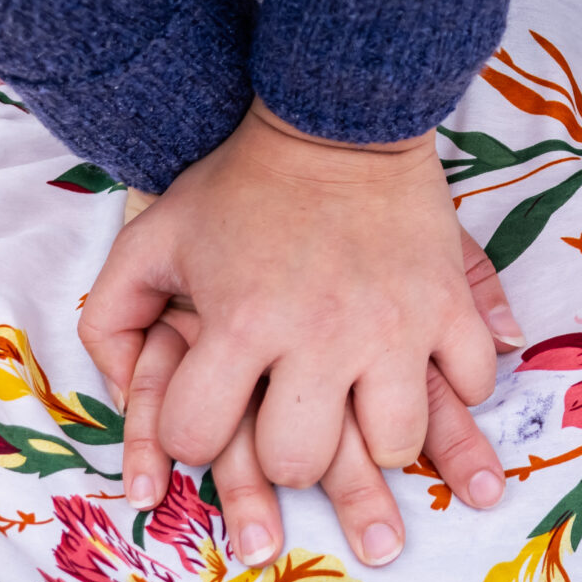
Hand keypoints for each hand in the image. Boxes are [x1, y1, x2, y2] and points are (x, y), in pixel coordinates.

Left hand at [79, 102, 510, 542]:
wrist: (336, 119)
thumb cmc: (238, 184)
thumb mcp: (150, 240)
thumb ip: (112, 322)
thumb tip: (121, 398)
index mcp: (240, 323)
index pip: (199, 438)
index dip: (193, 438)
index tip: (210, 413)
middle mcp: (320, 336)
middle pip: (301, 462)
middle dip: (288, 456)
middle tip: (293, 421)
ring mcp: (393, 324)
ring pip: (395, 442)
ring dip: (377, 439)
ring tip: (364, 410)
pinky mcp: (449, 304)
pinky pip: (469, 381)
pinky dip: (456, 387)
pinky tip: (429, 372)